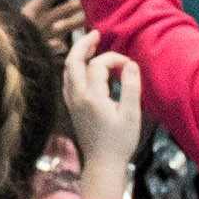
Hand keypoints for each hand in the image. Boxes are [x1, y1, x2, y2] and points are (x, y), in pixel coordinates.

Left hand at [62, 39, 145, 177]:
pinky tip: (84, 68)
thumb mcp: (131, 115)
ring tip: (90, 45)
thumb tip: (131, 64)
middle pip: (73, 61)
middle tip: (95, 33)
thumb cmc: (119, 142)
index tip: (130, 66)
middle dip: (83, 44)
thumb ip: (132, 87)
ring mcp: (72, 103)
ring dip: (77, 55)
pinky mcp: (72, 109)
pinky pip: (67, 81)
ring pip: (67, 71)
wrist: (102, 165)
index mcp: (91, 96)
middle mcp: (77, 97)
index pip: (98, 65)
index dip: (115, 59)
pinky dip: (74, 69)